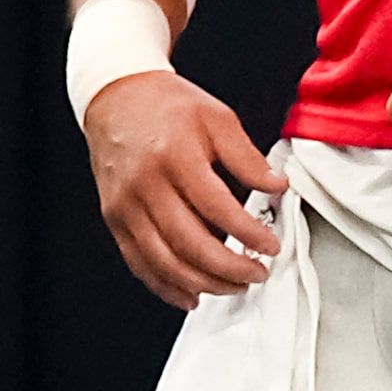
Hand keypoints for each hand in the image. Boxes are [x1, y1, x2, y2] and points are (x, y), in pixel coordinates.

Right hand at [84, 69, 285, 310]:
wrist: (116, 96)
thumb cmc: (165, 105)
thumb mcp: (216, 117)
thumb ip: (247, 156)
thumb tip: (276, 187)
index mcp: (174, 156)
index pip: (217, 207)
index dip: (248, 233)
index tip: (271, 245)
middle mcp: (145, 184)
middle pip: (189, 243)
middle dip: (229, 269)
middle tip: (257, 273)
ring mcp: (126, 206)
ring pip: (165, 262)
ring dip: (203, 283)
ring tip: (233, 286)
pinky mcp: (114, 219)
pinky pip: (140, 263)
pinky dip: (167, 286)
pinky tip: (192, 294)